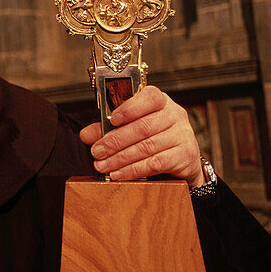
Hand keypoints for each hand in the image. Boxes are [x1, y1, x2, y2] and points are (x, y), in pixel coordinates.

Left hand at [79, 85, 204, 186]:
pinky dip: (134, 170)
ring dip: (121, 158)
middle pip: (143, 127)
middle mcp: (174, 114)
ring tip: (103, 165)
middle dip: (115, 141)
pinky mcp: (185, 155)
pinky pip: (156, 163)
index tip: (111, 120)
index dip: (129, 108)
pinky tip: (119, 174)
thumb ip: (108, 128)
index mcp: (160, 101)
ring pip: (147, 146)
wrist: (183, 158)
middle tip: (97, 152)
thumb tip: (85, 135)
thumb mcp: (132, 126)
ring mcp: (182, 134)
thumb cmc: (155, 136)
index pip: (149, 98)